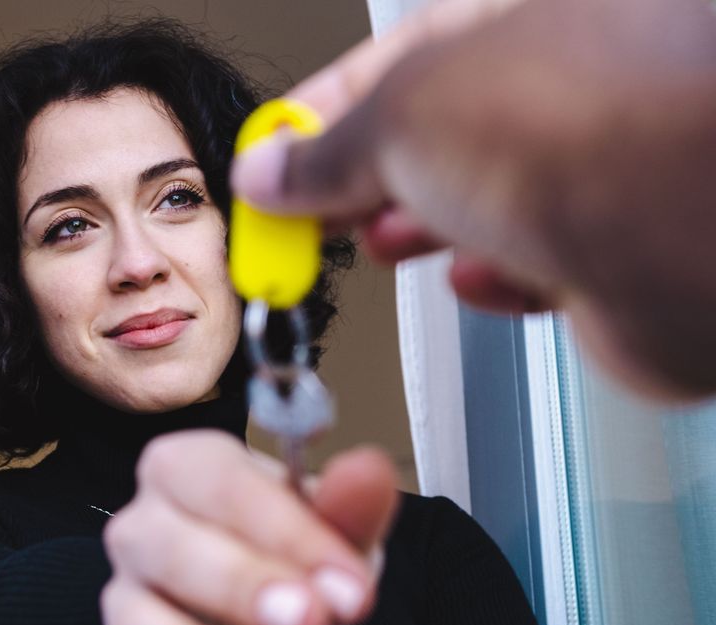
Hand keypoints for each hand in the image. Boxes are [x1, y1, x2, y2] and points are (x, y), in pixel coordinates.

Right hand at [101, 431, 396, 624]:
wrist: (266, 622)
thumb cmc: (286, 558)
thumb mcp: (330, 531)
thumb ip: (348, 507)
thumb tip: (368, 473)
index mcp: (187, 473)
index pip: (220, 482)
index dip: (284, 528)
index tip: (347, 580)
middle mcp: (143, 534)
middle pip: (167, 548)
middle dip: (238, 584)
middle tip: (306, 618)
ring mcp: (129, 610)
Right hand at [232, 0, 715, 398]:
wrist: (673, 234)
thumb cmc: (572, 131)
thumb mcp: (398, 118)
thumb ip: (326, 151)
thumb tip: (272, 171)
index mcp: (528, 15)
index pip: (399, 55)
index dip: (320, 109)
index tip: (272, 152)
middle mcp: (574, 82)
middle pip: (442, 131)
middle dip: (366, 177)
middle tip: (307, 214)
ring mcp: (602, 168)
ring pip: (488, 199)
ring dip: (424, 227)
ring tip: (382, 243)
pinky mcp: (618, 252)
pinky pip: (538, 263)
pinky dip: (494, 275)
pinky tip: (476, 276)